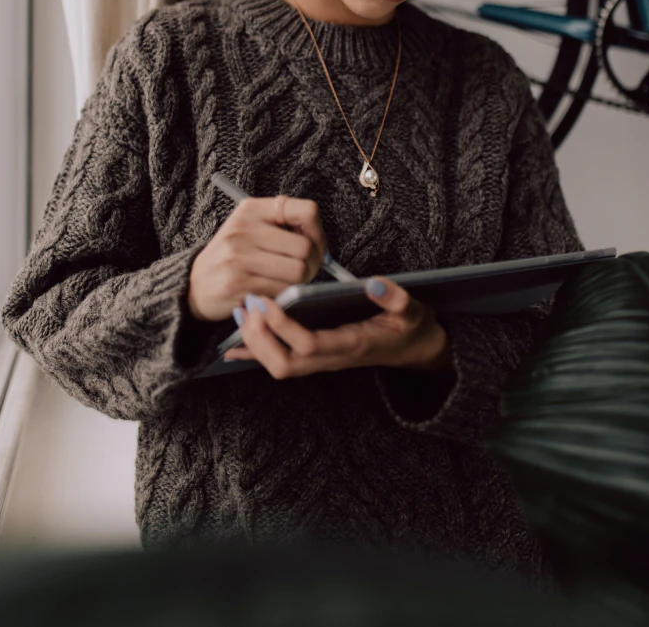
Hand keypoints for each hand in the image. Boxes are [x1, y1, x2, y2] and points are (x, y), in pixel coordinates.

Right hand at [187, 195, 327, 322]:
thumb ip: (282, 225)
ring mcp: (239, 257)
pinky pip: (281, 291)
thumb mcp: (249, 228)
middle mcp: (244, 229)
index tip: (316, 245)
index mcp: (252, 210)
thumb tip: (320, 242)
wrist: (194, 285)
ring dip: (300, 282)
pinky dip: (284, 295)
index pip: (305, 211)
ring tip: (288, 282)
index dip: (319, 231)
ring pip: (297, 272)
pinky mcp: (237, 283)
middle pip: (305, 247)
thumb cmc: (231, 256)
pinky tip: (272, 292)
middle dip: (313, 263)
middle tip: (305, 270)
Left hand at [224, 276, 451, 377]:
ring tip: (240, 311)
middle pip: (285, 364)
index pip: (309, 344)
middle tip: (246, 305)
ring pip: (278, 366)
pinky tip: (234, 345)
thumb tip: (374, 283)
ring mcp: (323, 362)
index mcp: (353, 345)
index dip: (283, 326)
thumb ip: (395, 298)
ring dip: (255, 343)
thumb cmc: (410, 327)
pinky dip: (256, 354)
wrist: (414, 349)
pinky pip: (281, 362)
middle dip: (259, 338)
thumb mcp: (412, 310)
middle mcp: (333, 359)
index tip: (265, 302)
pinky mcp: (316, 358)